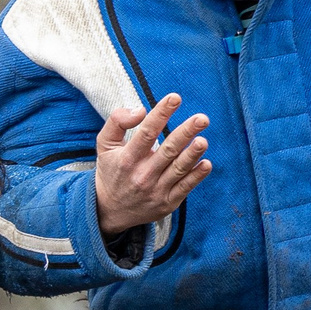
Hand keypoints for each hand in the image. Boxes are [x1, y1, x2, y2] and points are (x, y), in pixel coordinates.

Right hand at [95, 94, 210, 234]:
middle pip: (168, 150)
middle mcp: (143, 175)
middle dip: (186, 133)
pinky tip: (206, 164)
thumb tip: (141, 111)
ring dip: (192, 154)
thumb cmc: (111, 171)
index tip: (175, 98)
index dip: (161, 114)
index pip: (147, 132)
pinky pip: (185, 188)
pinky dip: (196, 176)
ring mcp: (156, 190)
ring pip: (179, 169)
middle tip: (202, 119)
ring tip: (203, 140)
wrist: (110, 211)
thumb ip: (117, 122)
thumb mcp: (104, 145)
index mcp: (128, 158)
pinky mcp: (168, 203)